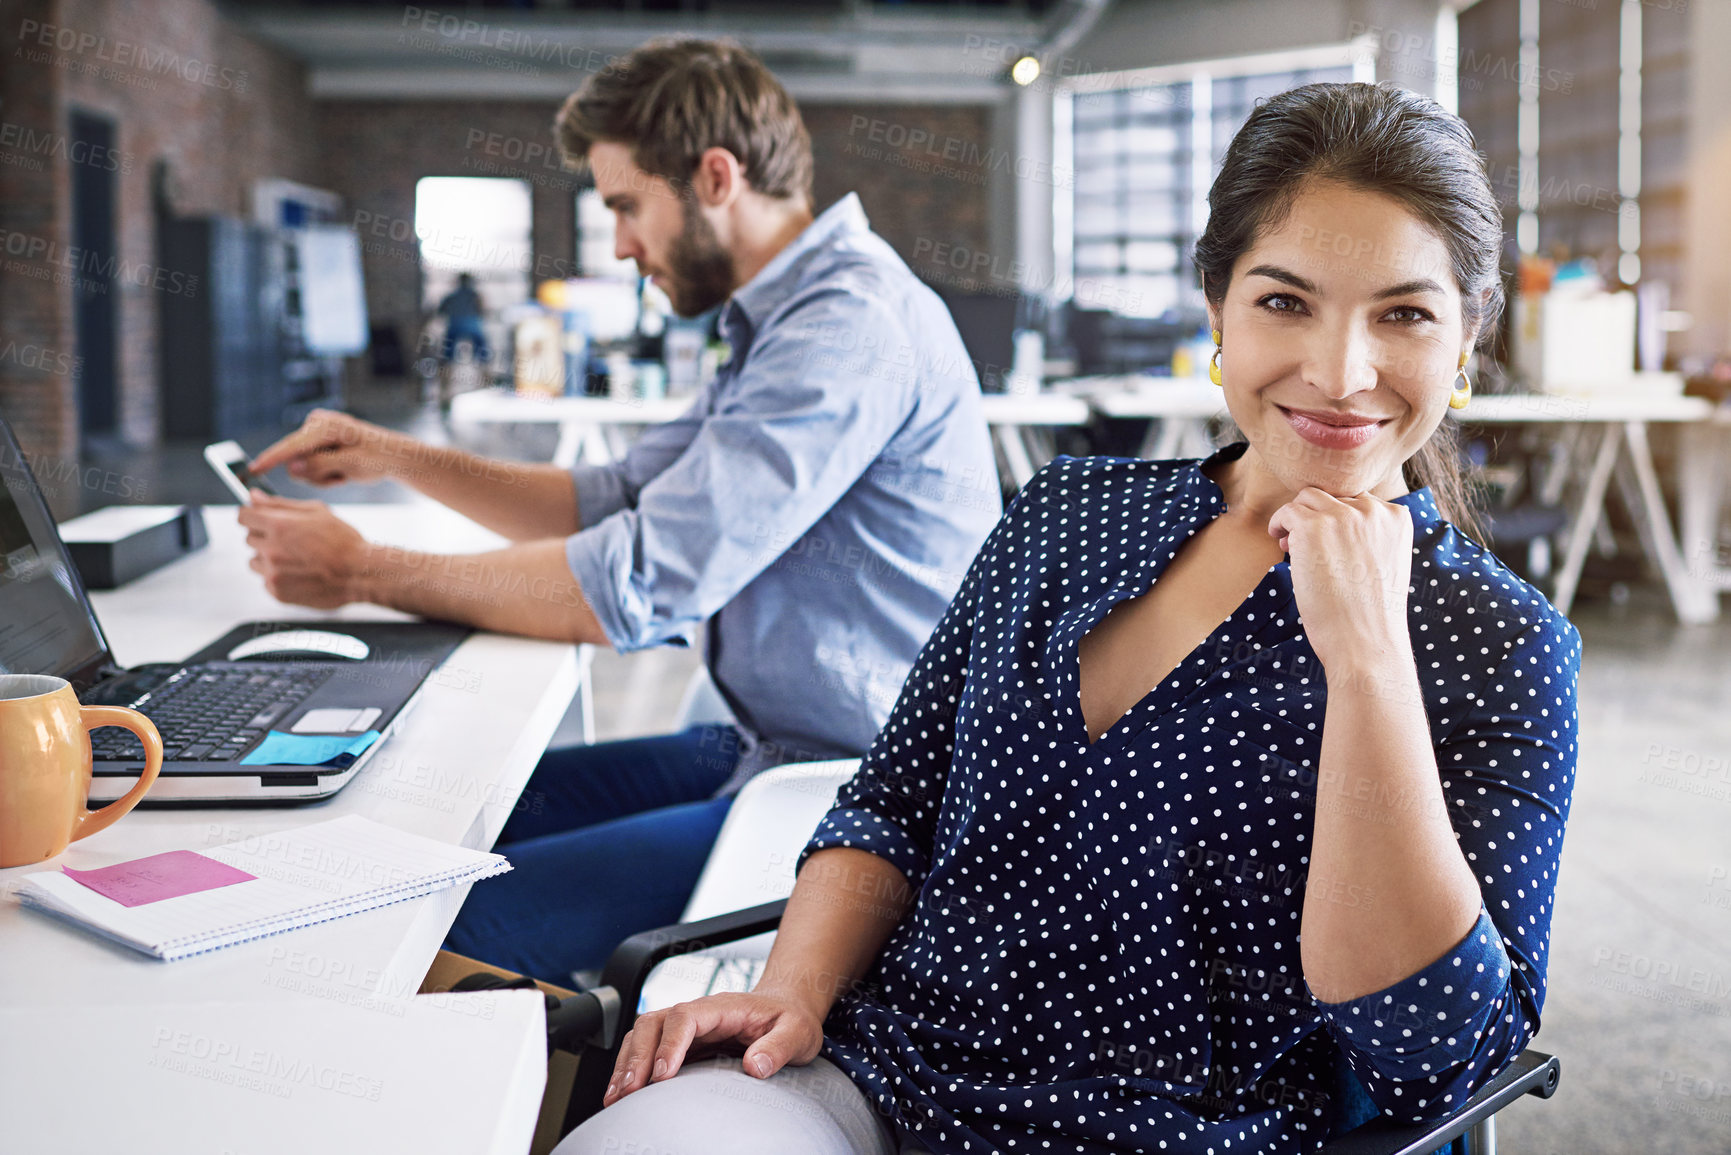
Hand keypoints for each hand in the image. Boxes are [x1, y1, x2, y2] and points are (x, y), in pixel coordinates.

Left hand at [238, 493, 370, 609]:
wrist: (360, 574)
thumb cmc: (344, 542)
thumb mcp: (317, 512)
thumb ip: (280, 504)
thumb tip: (255, 496)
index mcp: (279, 525)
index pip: (243, 516)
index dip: (253, 516)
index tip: (260, 519)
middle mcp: (271, 549)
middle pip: (249, 538)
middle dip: (265, 537)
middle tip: (291, 541)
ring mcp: (273, 572)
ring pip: (255, 561)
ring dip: (268, 558)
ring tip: (296, 559)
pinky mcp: (277, 591)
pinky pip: (265, 580)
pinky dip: (278, 577)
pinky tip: (299, 573)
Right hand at [249, 409, 410, 486]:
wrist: (393, 455)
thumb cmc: (378, 457)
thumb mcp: (352, 464)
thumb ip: (321, 465)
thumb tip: (293, 467)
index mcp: (326, 426)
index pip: (292, 446)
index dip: (271, 459)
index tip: (251, 470)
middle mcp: (316, 424)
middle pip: (295, 459)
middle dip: (315, 474)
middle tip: (342, 476)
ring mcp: (314, 432)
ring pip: (301, 466)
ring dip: (321, 476)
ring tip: (344, 472)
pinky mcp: (315, 442)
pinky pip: (308, 466)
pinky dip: (324, 474)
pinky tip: (342, 470)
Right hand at [603, 990, 823, 1107]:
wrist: (787, 1010)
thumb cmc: (791, 1020)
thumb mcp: (798, 1033)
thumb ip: (779, 1048)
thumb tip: (755, 1066)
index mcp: (723, 1007)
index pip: (685, 1016)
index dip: (670, 1043)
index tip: (663, 1075)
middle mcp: (699, 1013)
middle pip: (655, 1023)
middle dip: (637, 1056)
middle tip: (628, 1092)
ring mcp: (687, 1027)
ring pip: (644, 1034)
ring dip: (627, 1063)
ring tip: (615, 1097)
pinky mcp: (682, 1043)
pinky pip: (647, 1049)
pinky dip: (630, 1068)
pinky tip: (621, 1093)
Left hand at [1266, 488, 1413, 674]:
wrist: (1364, 638)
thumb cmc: (1372, 612)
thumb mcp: (1384, 564)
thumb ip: (1369, 539)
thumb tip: (1331, 527)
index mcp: (1396, 518)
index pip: (1359, 501)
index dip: (1338, 518)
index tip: (1328, 539)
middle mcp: (1373, 511)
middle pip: (1333, 495)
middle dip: (1317, 514)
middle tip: (1303, 540)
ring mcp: (1343, 516)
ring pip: (1308, 497)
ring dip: (1296, 516)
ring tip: (1288, 540)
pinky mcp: (1313, 526)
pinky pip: (1287, 512)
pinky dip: (1279, 523)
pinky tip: (1278, 539)